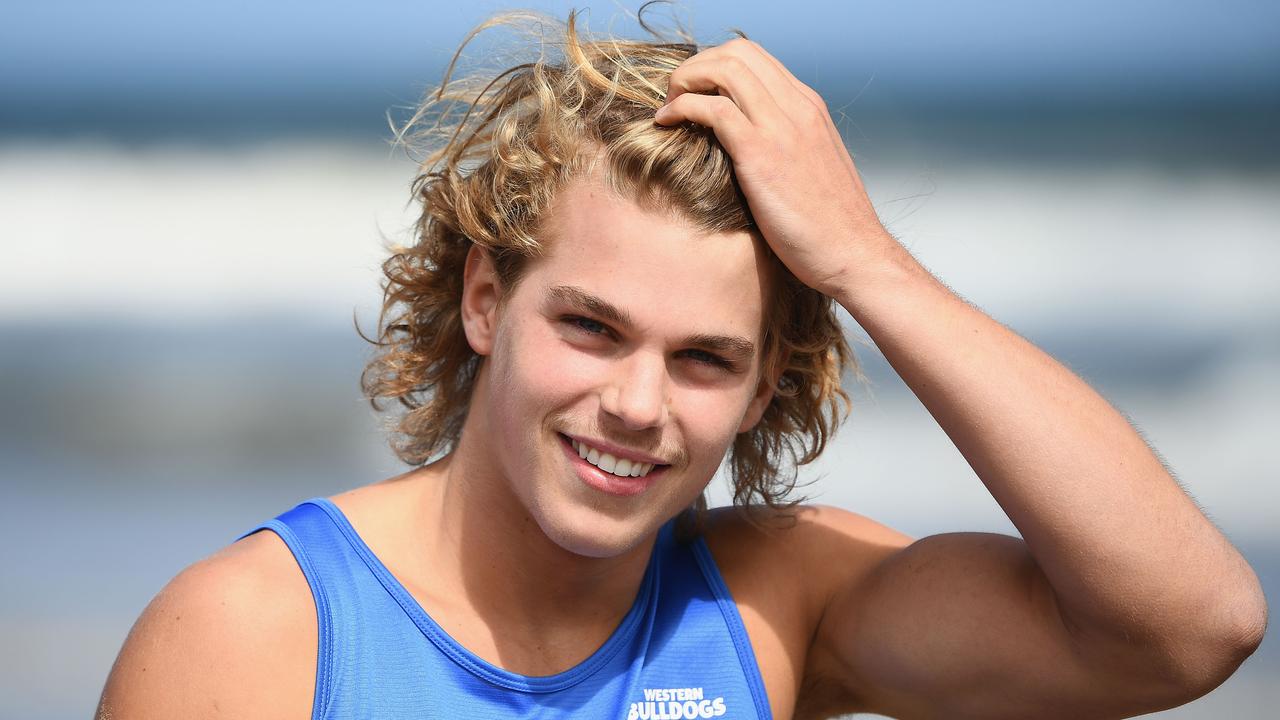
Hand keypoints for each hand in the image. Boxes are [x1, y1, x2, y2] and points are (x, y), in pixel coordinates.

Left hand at [654, 38, 889, 298]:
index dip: (716, 66)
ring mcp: (781, 127)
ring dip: (686, 80)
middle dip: (697, 66)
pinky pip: (712, 108)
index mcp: (809, 107)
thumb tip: (753, 146)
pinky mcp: (762, 153)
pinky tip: (666, 123)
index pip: (756, 58)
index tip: (695, 93)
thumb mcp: (813, 169)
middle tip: (677, 97)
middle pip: (737, 52)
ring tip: (669, 107)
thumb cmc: (830, 225)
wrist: (853, 253)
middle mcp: (797, 107)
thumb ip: (788, 146)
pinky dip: (681, 107)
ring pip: (724, 69)